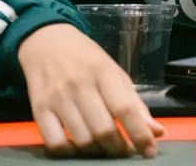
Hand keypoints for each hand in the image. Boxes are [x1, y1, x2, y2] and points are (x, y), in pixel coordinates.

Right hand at [17, 23, 164, 157]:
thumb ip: (135, 104)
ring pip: (81, 140)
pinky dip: (69, 152)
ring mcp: (57, 98)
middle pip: (103, 130)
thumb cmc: (87, 60)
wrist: (47, 42)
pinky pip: (55, 143)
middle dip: (118, 148)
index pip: (125, 109)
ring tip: (103, 148)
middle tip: (124, 150)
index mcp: (104, 73)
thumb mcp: (115, 73)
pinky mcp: (39, 109)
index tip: (149, 150)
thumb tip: (157, 132)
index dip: (140, 134)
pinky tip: (78, 147)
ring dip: (96, 152)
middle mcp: (80, 85)